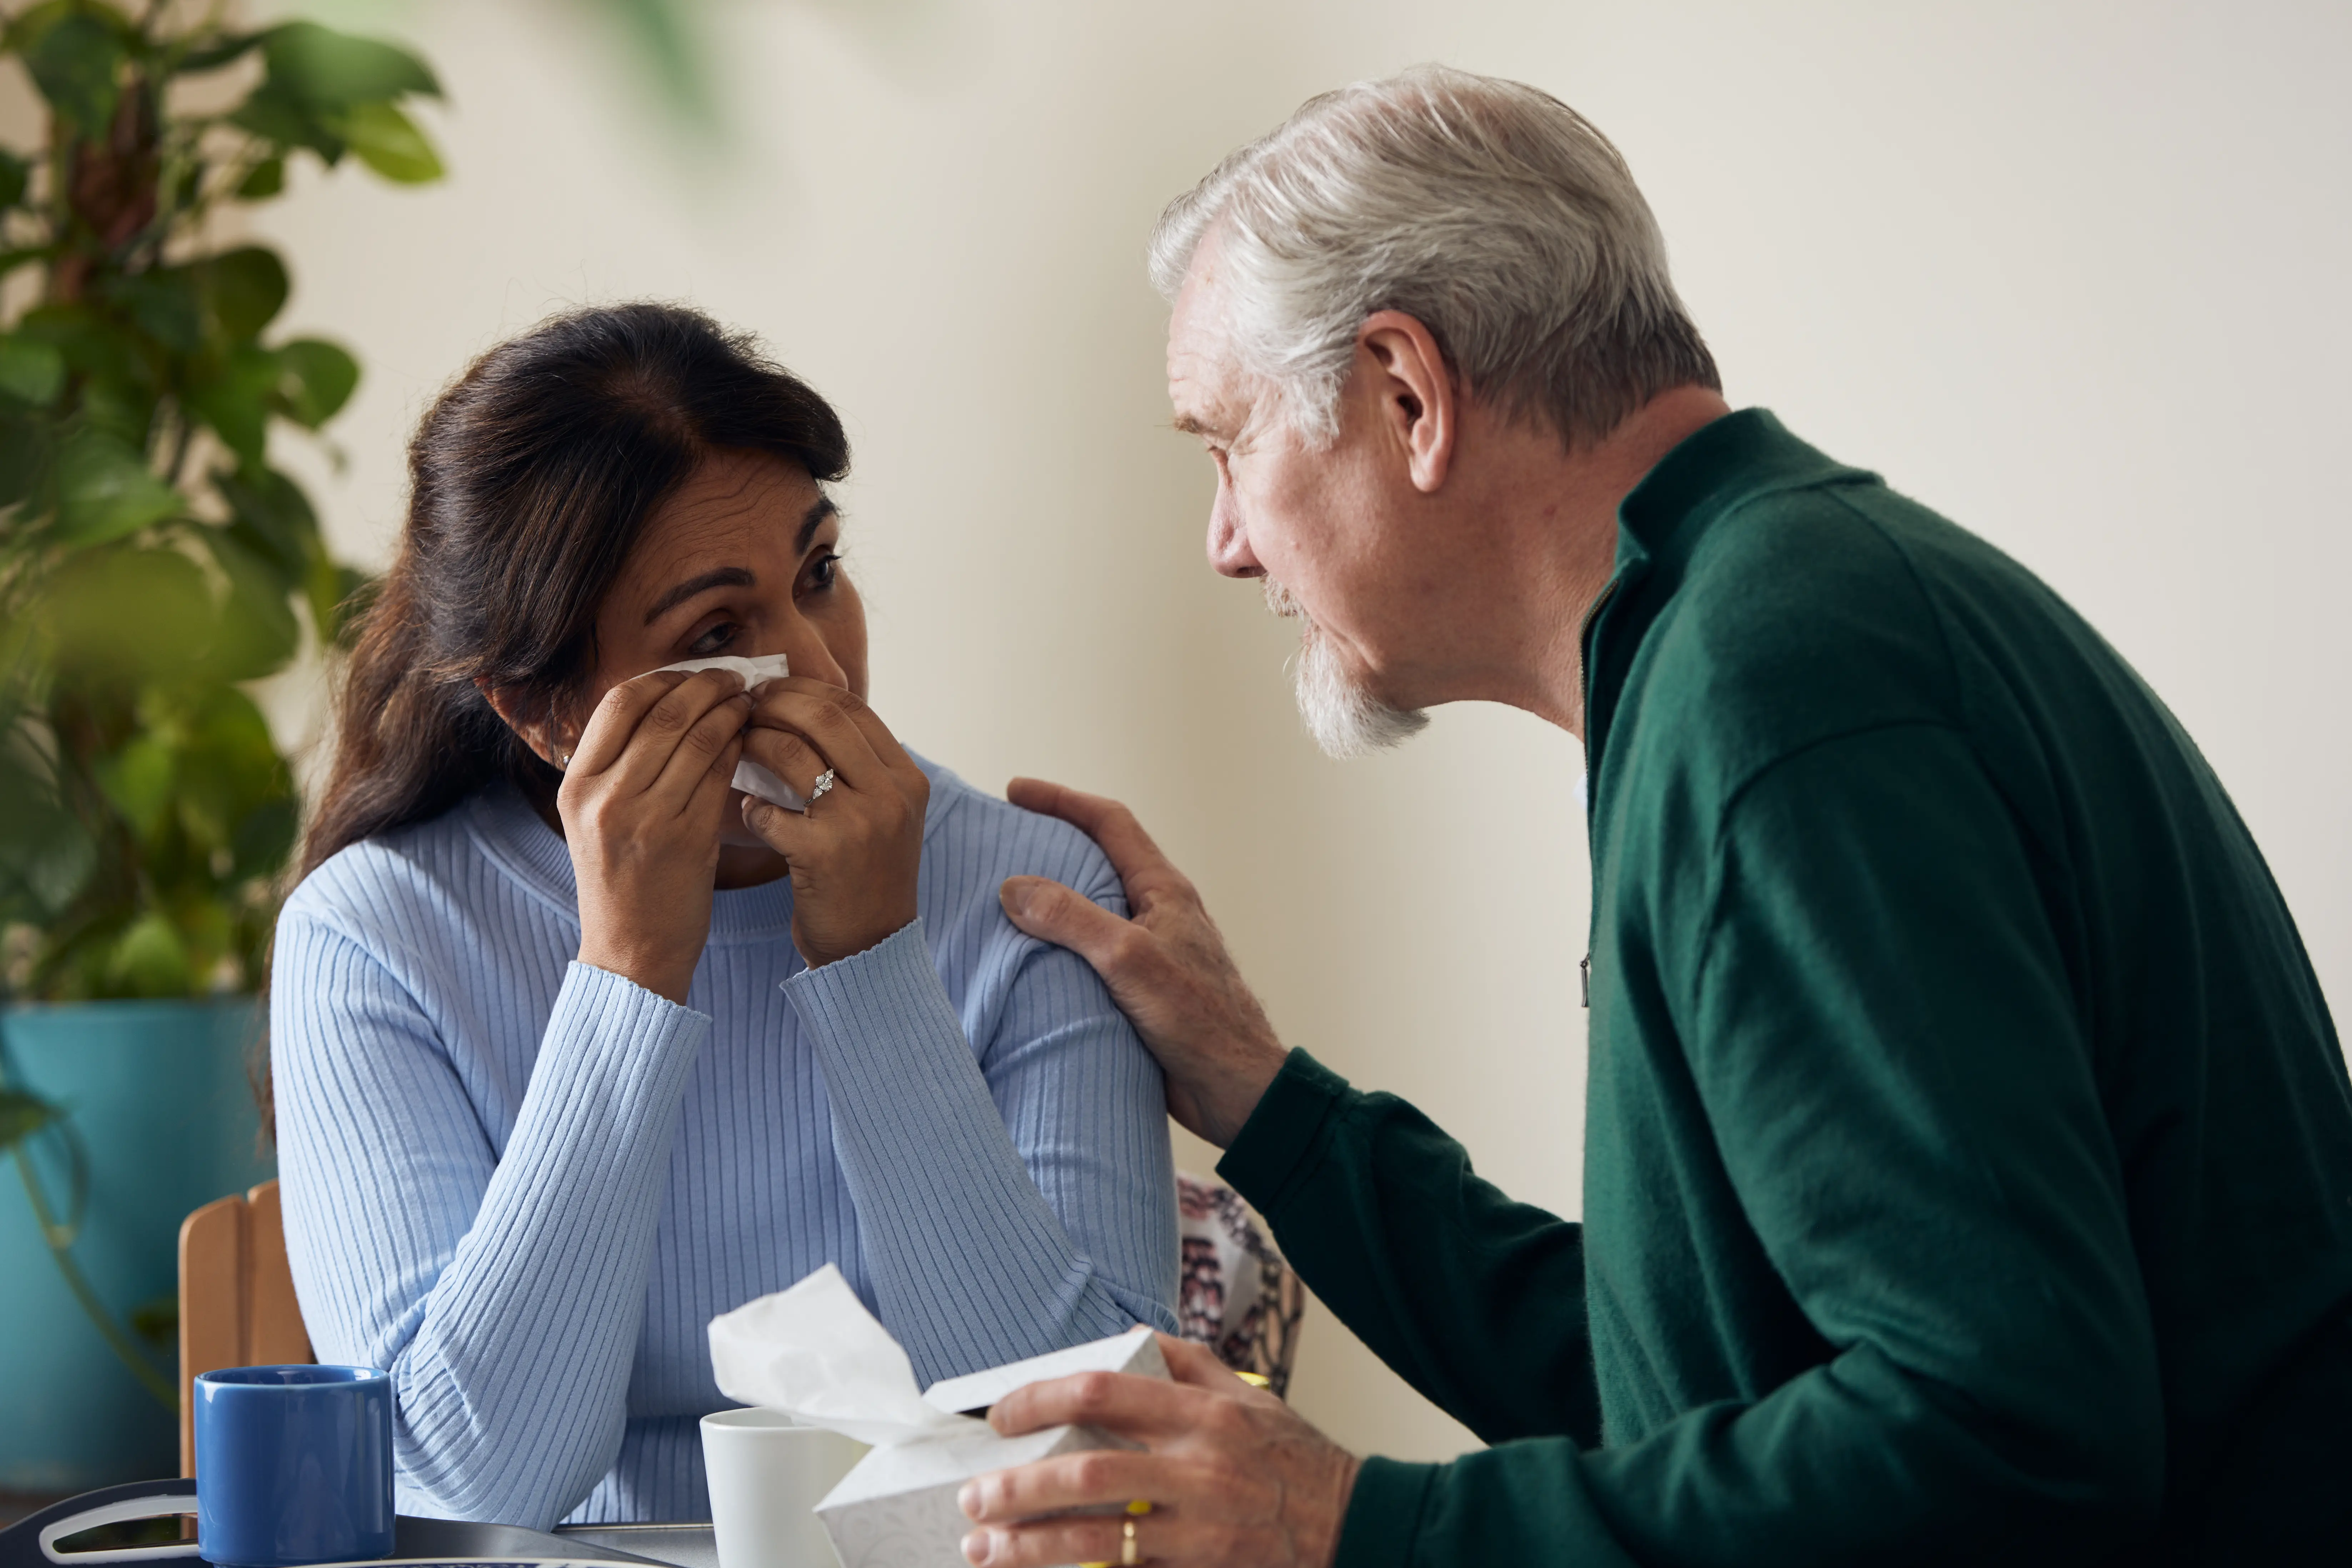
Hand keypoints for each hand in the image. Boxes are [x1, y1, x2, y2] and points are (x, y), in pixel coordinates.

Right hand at [561, 668, 753, 1003]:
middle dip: (706, 686)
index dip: (663, 679)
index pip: (619, 703)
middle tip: (735, 678)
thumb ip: (617, 766)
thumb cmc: (620, 883)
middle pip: (663, 712)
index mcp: (577, 786)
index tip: (694, 674)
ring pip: (697, 738)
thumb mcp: (595, 820)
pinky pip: (720, 776)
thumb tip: (663, 705)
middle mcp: (605, 797)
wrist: (630, 955)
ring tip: (750, 702)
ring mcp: (645, 818)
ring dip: (730, 712)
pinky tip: (751, 740)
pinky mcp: (686, 840)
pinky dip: (738, 749)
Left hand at [736, 678, 927, 967]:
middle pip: (823, 717)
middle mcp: (890, 794)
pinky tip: (749, 811)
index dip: (805, 690)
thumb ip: (858, 769)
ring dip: (754, 745)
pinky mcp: (822, 853)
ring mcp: (858, 823)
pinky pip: (769, 810)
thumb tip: (802, 715)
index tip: (771, 691)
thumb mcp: (883, 816)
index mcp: (906, 779)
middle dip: (774, 705)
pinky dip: (751, 806)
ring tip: (736, 748)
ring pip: (791, 754)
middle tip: (744, 708)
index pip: (852, 708)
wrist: (871, 948)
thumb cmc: (866, 878)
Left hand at [958, 1335, 1358, 1567]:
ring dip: (1030, 1543)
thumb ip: (1186, 1363)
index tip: (1000, 1415)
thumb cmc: (1292, 1456)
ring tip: (983, 1545)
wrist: (1353, 1523)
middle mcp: (1199, 1465)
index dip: (1039, 1399)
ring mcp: (1201, 1524)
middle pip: (1088, 1473)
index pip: (1102, 1392)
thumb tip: (1126, 1341)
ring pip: (1097, 1537)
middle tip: (974, 1496)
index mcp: (1203, 1411)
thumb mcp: (1246, 1395)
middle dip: (1018, 1486)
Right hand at [998, 779, 1284, 1146]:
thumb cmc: (1199, 1020)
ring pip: (1091, 913)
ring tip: (999, 902)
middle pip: (1098, 862)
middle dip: (1051, 846)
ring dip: (1050, 902)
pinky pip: (1088, 959)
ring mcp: (1147, 954)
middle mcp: (1156, 915)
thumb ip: (1072, 919)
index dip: (1063, 802)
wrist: (1235, 1088)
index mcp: (1164, 891)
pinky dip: (1056, 951)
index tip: (1017, 792)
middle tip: (1002, 842)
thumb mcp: (1128, 959)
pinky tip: (1024, 964)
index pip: (1110, 824)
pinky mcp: (1137, 994)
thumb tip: (1016, 888)